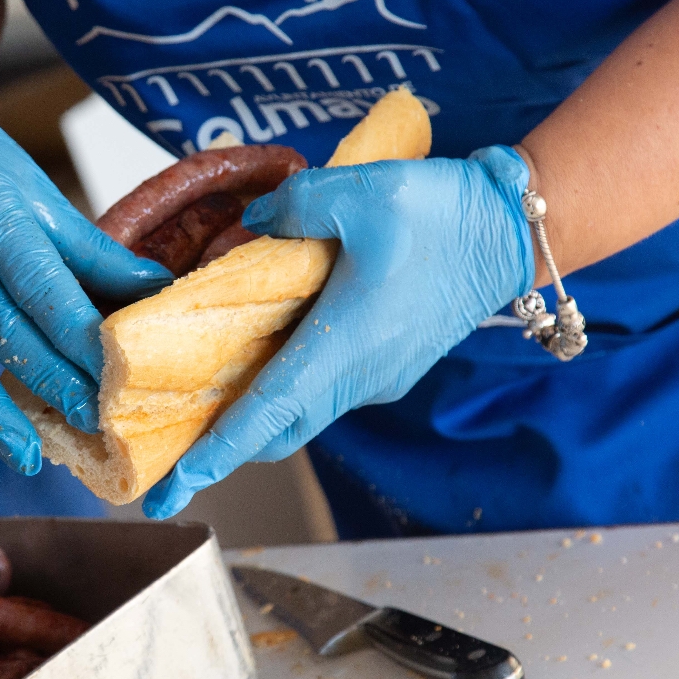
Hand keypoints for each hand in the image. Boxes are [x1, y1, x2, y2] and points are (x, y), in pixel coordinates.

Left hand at [142, 146, 534, 517]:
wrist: (514, 230)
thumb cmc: (445, 215)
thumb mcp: (360, 191)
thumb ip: (292, 207)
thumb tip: (253, 227)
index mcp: (342, 350)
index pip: (264, 417)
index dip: (213, 453)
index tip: (173, 487)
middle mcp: (357, 378)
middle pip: (274, 430)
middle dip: (219, 445)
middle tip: (165, 449)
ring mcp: (375, 377)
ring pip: (298, 410)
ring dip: (252, 412)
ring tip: (198, 397)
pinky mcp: (387, 364)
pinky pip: (322, 386)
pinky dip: (284, 383)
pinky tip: (258, 347)